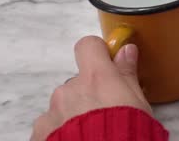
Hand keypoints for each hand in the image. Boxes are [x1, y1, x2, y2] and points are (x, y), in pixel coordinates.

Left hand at [31, 37, 151, 140]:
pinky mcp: (40, 134)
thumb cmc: (126, 133)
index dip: (97, 53)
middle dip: (89, 94)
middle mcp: (69, 90)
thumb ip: (128, 74)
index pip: (88, 46)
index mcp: (96, 78)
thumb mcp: (138, 103)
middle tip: (106, 113)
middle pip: (77, 82)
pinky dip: (61, 133)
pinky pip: (51, 126)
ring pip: (64, 105)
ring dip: (75, 115)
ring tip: (92, 133)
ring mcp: (52, 113)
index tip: (108, 65)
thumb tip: (126, 51)